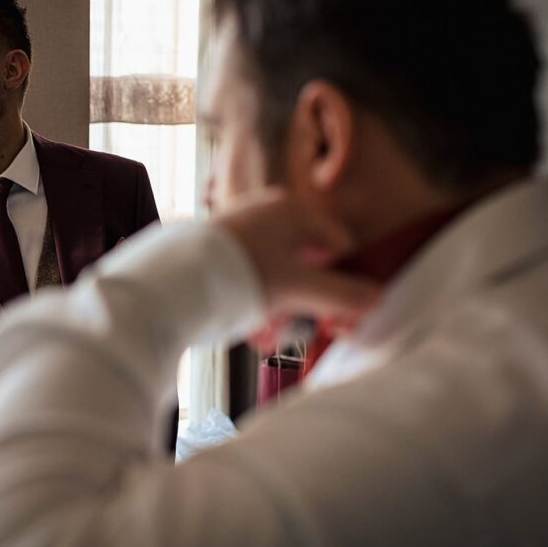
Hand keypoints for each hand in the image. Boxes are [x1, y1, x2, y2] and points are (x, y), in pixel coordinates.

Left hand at [218, 187, 381, 325]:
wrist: (170, 280)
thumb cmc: (237, 274)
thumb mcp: (297, 289)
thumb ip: (342, 296)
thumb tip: (377, 299)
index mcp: (292, 210)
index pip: (339, 245)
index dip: (344, 283)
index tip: (339, 316)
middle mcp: (266, 213)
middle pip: (305, 264)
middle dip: (303, 305)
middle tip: (296, 331)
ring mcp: (241, 230)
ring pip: (276, 276)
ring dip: (278, 311)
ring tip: (265, 336)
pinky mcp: (218, 250)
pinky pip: (249, 278)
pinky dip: (253, 303)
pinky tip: (248, 330)